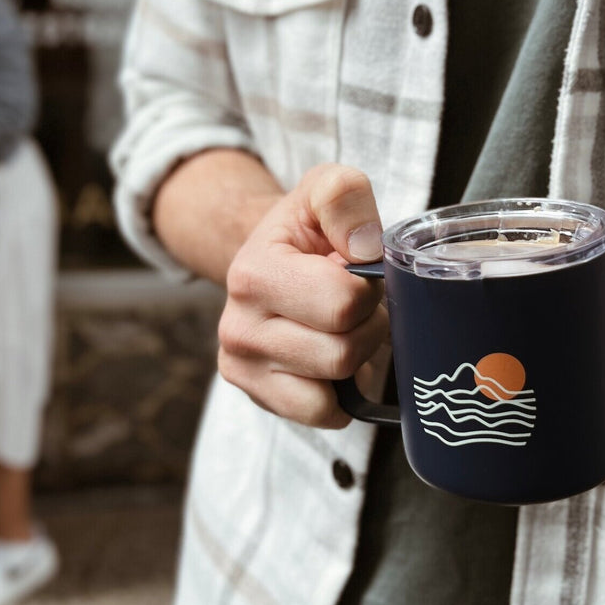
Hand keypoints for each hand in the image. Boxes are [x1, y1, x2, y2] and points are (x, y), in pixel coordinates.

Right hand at [218, 163, 389, 427]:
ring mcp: (244, 368)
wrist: (273, 259)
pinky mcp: (260, 397)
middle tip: (356, 304)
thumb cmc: (307, 230)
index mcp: (252, 274)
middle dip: (367, 325)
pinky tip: (333, 360)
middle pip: (343, 352)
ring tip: (342, 326)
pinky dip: (342, 393)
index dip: (368, 289)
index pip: (342, 304)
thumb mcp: (325, 189)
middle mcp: (237, 328)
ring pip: (335, 385)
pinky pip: (324, 414)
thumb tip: (365, 248)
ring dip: (357, 356)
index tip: (356, 273)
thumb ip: (345, 196)